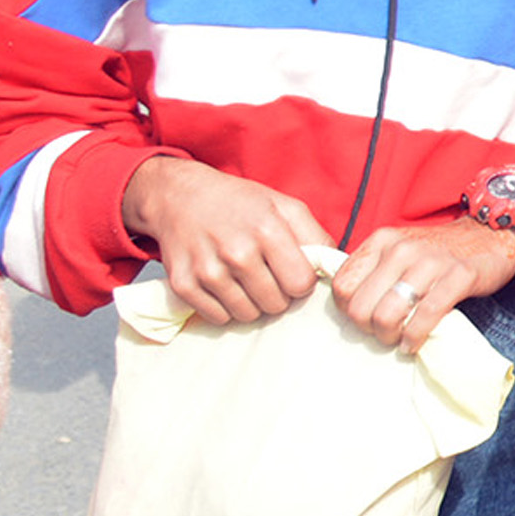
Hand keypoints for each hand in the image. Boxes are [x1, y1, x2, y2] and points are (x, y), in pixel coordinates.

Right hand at [122, 157, 330, 323]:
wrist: (181, 197)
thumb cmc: (241, 203)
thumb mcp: (286, 206)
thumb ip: (315, 236)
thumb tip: (333, 268)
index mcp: (268, 230)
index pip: (301, 284)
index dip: (301, 281)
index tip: (292, 271)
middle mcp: (237, 253)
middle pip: (276, 304)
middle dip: (278, 294)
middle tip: (268, 275)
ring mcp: (208, 271)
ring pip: (248, 315)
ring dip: (252, 303)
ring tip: (246, 279)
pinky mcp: (183, 285)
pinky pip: (219, 318)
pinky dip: (225, 307)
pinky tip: (225, 285)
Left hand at [331, 217, 514, 354]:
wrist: (490, 234)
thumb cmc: (437, 253)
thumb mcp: (398, 251)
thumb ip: (373, 271)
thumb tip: (348, 309)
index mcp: (381, 240)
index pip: (342, 286)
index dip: (348, 310)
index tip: (365, 317)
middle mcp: (402, 248)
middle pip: (361, 306)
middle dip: (368, 329)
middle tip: (384, 332)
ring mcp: (431, 261)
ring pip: (387, 313)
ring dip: (390, 336)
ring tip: (399, 338)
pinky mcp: (459, 275)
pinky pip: (426, 315)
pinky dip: (415, 336)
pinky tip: (414, 342)